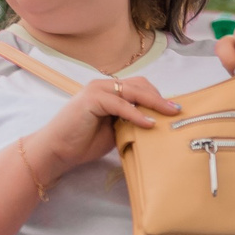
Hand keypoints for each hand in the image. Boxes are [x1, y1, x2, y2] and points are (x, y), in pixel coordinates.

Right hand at [22, 74, 183, 181]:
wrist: (57, 150)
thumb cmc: (82, 142)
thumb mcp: (115, 130)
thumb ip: (131, 122)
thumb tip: (155, 123)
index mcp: (109, 91)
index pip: (139, 87)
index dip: (157, 96)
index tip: (174, 109)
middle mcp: (104, 86)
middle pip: (139, 85)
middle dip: (160, 97)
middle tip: (177, 110)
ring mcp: (97, 90)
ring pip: (132, 91)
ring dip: (153, 102)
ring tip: (169, 114)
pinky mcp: (92, 99)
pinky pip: (120, 104)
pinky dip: (136, 114)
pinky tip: (149, 124)